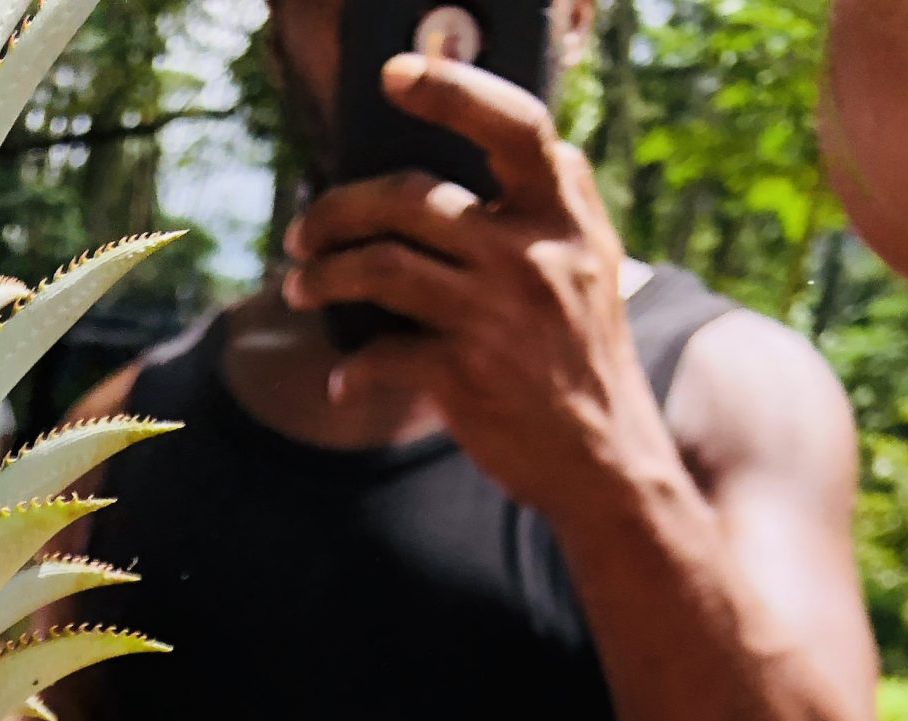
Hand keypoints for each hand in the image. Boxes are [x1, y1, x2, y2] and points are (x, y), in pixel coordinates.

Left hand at [282, 56, 675, 519]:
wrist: (606, 459)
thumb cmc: (579, 357)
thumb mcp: (585, 266)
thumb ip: (535, 213)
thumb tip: (439, 174)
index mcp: (567, 211)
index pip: (511, 125)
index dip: (450, 90)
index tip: (393, 75)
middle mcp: (534, 252)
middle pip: (409, 197)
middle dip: (336, 210)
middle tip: (302, 231)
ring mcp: (498, 312)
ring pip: (379, 266)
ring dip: (323, 277)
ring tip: (301, 287)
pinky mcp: (466, 374)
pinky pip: (380, 354)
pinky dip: (350, 370)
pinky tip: (342, 380)